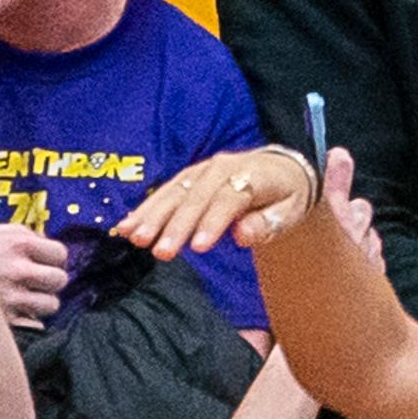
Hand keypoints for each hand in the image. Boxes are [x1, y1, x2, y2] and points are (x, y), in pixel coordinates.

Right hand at [0, 220, 71, 326]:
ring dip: (40, 305)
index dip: (54, 260)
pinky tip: (13, 317)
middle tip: (36, 285)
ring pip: (50, 304)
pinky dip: (28, 323)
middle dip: (50, 284)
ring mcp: (11, 295)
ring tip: (23, 302)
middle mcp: (19, 267)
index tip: (45, 264)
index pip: (60, 253)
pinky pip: (33, 325)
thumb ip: (15, 237)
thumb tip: (39, 242)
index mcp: (18, 241)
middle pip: (59, 280)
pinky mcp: (3, 320)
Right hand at [118, 144, 324, 256]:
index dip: (214, 221)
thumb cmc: (286, 196)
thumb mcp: (290, 211)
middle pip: (197, 195)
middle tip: (160, 251)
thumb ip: (268, 224)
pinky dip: (146, 208)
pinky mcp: (189, 176)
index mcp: (254, 174)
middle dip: (177, 224)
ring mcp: (204, 170)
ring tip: (135, 237)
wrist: (281, 169)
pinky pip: (166, 191)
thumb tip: (242, 235)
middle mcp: (224, 167)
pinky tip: (127, 226)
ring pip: (176, 191)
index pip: (231, 198)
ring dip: (154, 215)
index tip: (198, 248)